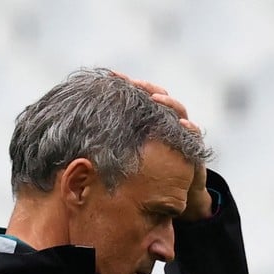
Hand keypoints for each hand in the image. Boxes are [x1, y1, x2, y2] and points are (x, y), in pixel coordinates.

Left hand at [112, 72, 210, 220]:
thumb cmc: (146, 177)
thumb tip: (78, 132)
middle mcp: (167, 123)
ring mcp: (182, 134)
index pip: (140, 97)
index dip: (127, 86)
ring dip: (168, 104)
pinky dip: (190, 130)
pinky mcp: (194, 151)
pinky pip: (194, 137)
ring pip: (178, 111)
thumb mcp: (123, 160)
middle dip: (147, 89)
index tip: (111, 76)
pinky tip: (184, 125)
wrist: (174, 196)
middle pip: (159, 98)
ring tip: (156, 99)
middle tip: (134, 84)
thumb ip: (108, 146)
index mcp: (150, 121)